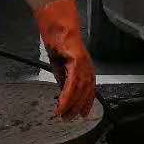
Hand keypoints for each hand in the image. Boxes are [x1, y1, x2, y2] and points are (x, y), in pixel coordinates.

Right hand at [34, 0, 96, 119]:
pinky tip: (62, 105)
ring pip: (81, 90)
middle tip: (69, 119)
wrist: (55, 24)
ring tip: (64, 115)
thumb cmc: (56, 40)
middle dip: (78, 107)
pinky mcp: (77, 61)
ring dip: (72, 105)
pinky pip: (73, 83)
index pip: (88, 89)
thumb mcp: (59, 63)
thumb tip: (64, 92)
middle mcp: (87, 66)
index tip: (81, 115)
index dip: (85, 102)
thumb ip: (63, 77)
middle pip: (86, 92)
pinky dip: (68, 96)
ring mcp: (84, 63)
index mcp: (85, 66)